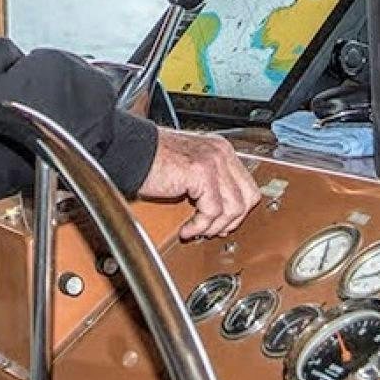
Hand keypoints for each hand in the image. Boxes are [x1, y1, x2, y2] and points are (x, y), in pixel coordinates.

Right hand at [137, 128, 261, 239]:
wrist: (131, 152)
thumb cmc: (152, 161)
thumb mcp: (190, 169)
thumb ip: (210, 183)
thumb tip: (224, 212)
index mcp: (220, 150)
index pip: (248, 187)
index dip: (237, 212)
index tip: (222, 224)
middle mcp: (220, 152)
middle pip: (247, 198)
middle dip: (231, 221)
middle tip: (211, 230)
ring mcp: (213, 160)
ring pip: (233, 208)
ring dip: (214, 226)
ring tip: (196, 230)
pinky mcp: (201, 172)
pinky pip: (212, 211)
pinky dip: (200, 226)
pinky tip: (187, 229)